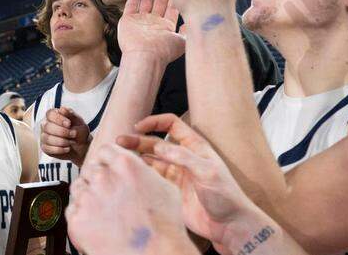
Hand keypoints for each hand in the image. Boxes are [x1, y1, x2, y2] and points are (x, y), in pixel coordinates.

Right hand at [40, 107, 90, 166]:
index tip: (69, 124)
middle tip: (73, 134)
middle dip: (62, 132)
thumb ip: (71, 114)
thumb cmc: (79, 132)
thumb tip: (62, 109)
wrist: (82, 146)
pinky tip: (67, 148)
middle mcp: (46, 125)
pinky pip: (48, 148)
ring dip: (62, 141)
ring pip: (47, 138)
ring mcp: (44, 136)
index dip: (59, 119)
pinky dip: (60, 149)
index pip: (50, 114)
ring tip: (71, 142)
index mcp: (54, 115)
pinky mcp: (45, 147)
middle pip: (47, 127)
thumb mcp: (78, 121)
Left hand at [67, 143, 194, 254]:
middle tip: (109, 196)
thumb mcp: (164, 186)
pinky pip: (72, 210)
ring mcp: (87, 198)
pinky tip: (98, 224)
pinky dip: (81, 216)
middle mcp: (103, 177)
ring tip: (104, 212)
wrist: (154, 253)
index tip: (108, 169)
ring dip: (88, 196)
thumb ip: (144, 171)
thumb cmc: (164, 225)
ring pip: (78, 188)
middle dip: (98, 180)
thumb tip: (138, 168)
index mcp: (124, 163)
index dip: (107, 161)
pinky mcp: (77, 219)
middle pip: (90, 169)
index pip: (104, 150)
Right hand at [117, 0, 184, 64]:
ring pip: (146, 1)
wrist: (145, 57)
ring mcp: (140, 22)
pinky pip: (131, 5)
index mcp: (166, 27)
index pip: (172, 7)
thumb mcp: (182, 41)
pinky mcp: (128, 21)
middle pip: (160, 1)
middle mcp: (154, 23)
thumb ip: (189, 30)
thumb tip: (195, 22)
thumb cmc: (164, 51)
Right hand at [118, 113, 262, 247]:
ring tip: (118, 157)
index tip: (138, 126)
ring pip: (150, 160)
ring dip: (135, 157)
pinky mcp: (170, 191)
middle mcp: (183, 158)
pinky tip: (129, 174)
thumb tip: (158, 145)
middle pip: (155, 142)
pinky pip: (151, 178)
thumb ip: (183, 157)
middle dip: (137, 140)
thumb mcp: (207, 171)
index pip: (171, 124)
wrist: (229, 225)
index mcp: (195, 146)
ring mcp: (175, 174)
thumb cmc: (225, 195)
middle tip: (119, 141)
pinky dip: (140, 174)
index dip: (154, 122)